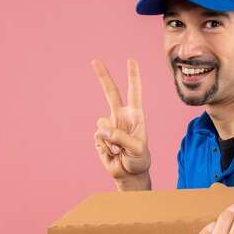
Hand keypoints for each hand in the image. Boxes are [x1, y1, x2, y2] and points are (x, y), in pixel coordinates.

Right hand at [92, 58, 150, 190]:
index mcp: (135, 115)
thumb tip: (101, 128)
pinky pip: (98, 137)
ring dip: (110, 139)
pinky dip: (105, 147)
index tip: (131, 60)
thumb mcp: (137, 149)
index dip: (133, 76)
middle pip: (111, 92)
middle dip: (103, 76)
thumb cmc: (139, 159)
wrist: (129, 173)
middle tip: (95, 60)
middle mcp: (121, 116)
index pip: (134, 92)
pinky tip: (112, 153)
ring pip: (102, 123)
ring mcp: (109, 125)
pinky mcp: (99, 136)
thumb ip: (120, 137)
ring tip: (120, 150)